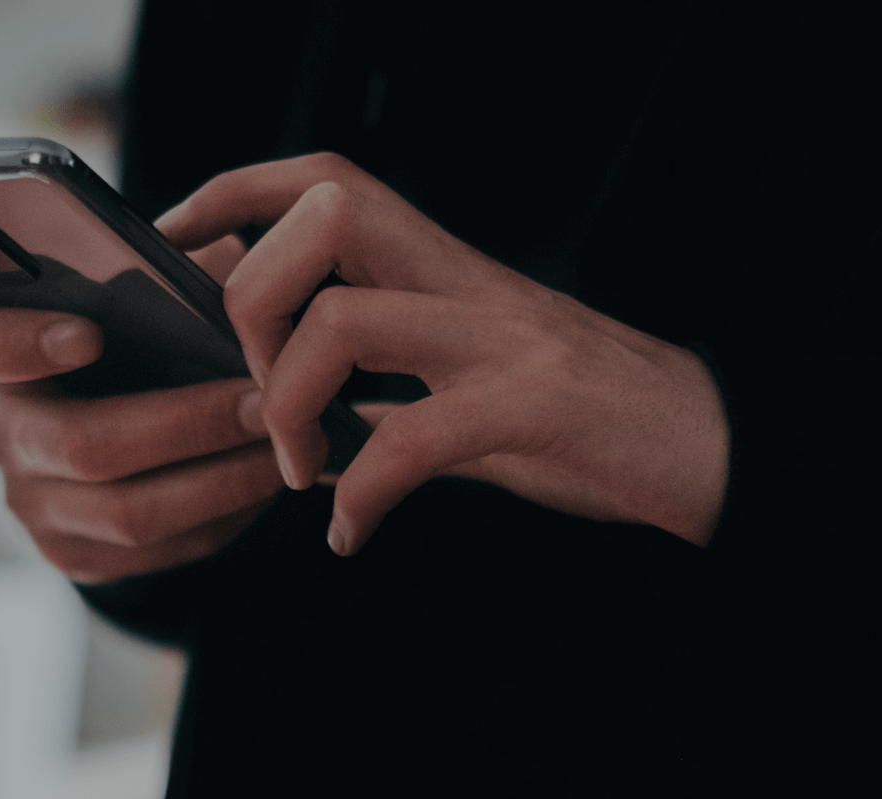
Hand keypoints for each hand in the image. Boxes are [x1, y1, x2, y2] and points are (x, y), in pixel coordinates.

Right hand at [0, 237, 285, 583]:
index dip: (13, 344)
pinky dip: (222, 515)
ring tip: (283, 444)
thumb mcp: (146, 288)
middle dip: (186, 424)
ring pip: (127, 511)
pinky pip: (155, 550)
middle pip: (79, 444)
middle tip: (263, 401)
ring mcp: (33, 503)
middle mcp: (3, 432)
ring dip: (220, 478)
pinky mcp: (74, 554)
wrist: (139, 431)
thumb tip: (215, 269)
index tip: (88, 332)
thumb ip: (162, 270)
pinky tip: (264, 480)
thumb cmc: (143, 335)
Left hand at [156, 153, 729, 555]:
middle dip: (253, 302)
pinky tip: (352, 534)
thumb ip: (390, 386)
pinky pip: (414, 438)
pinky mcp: (534, 406)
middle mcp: (466, 282)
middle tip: (257, 394)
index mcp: (442, 268)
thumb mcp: (469, 384)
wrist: (707, 447)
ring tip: (300, 472)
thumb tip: (300, 415)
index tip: (175, 245)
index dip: (234, 193)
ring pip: (346, 321)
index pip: (325, 180)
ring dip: (293, 405)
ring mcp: (501, 338)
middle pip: (323, 218)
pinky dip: (363, 494)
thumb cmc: (580, 419)